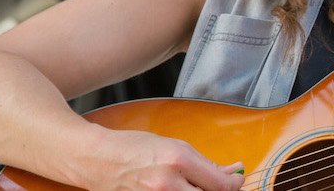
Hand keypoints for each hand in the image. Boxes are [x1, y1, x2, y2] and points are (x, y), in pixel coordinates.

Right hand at [75, 129, 244, 190]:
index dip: (234, 184)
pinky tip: (182, 190)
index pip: (220, 185)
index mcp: (178, 161)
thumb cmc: (134, 147)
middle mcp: (167, 184)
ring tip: (197, 186)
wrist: (97, 158)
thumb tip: (231, 174)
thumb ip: (204, 163)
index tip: (236, 180)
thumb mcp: (175, 146)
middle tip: (221, 186)